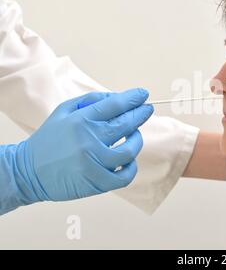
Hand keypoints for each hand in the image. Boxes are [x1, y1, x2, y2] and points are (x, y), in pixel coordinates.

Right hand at [10, 88, 152, 202]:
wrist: (27, 172)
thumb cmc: (49, 140)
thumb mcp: (63, 111)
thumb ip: (91, 101)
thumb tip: (117, 97)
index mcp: (81, 120)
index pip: (115, 105)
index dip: (133, 98)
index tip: (143, 94)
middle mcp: (89, 140)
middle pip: (126, 124)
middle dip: (140, 114)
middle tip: (147, 109)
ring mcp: (94, 163)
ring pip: (129, 150)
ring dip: (136, 140)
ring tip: (135, 135)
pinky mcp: (97, 183)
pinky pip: (125, 176)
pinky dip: (131, 167)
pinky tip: (129, 160)